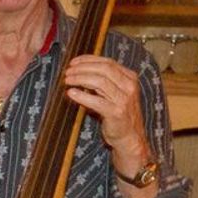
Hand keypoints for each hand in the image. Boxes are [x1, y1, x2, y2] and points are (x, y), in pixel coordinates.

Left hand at [61, 55, 151, 179]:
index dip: (89, 60)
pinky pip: (96, 101)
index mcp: (130, 78)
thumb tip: (79, 71)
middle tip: (68, 72)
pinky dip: (82, 96)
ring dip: (80, 79)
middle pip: (103, 69)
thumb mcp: (113, 93)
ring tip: (67, 80)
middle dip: (83, 68)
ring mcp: (124, 99)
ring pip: (100, 82)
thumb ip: (102, 82)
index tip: (73, 62)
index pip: (108, 62)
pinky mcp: (116, 112)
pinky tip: (71, 93)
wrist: (129, 137)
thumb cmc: (118, 114)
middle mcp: (129, 86)